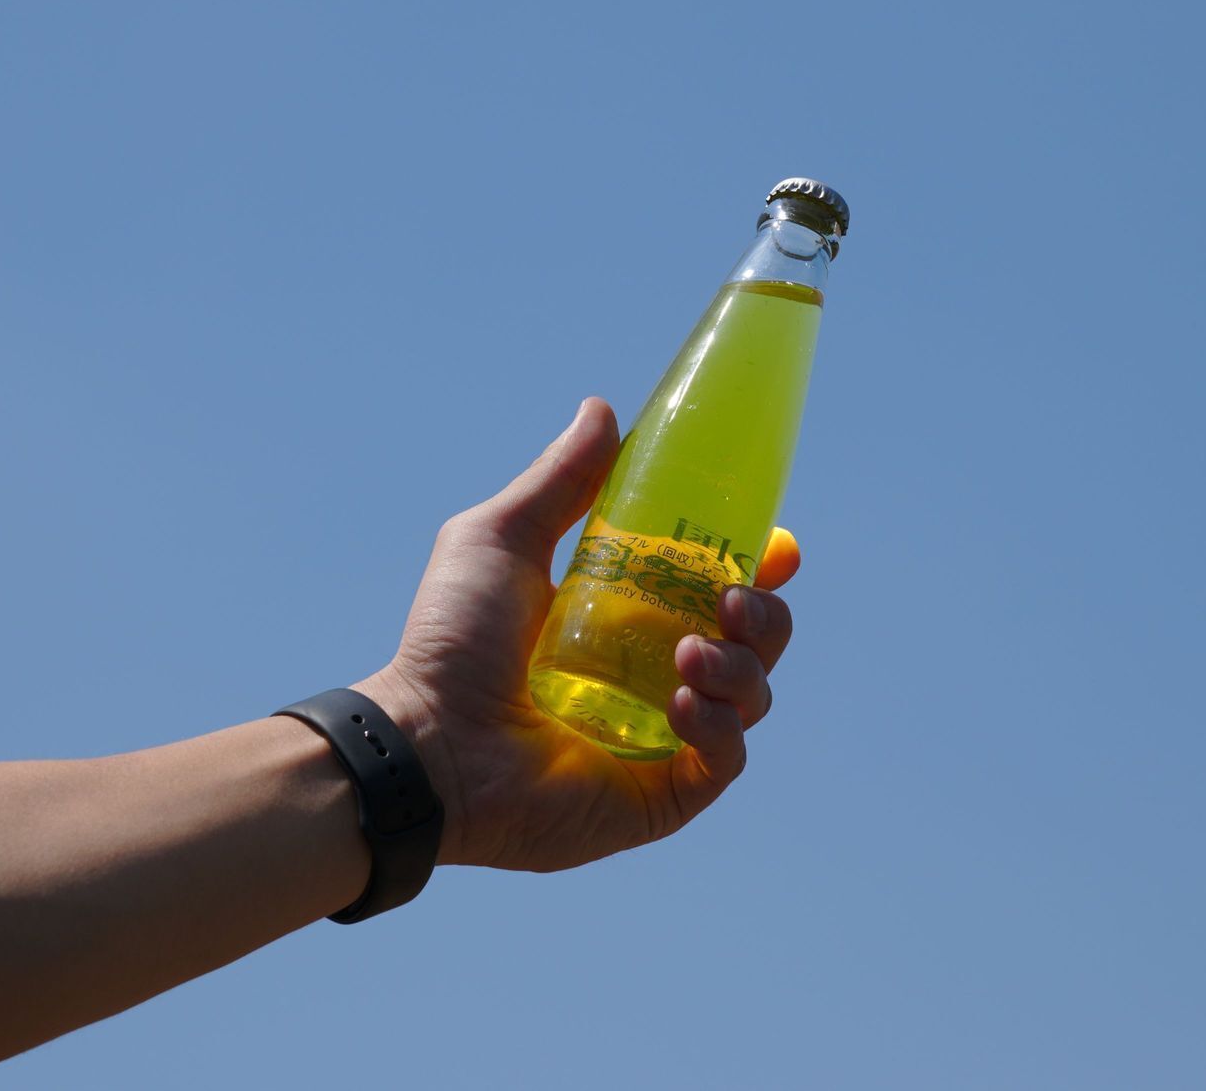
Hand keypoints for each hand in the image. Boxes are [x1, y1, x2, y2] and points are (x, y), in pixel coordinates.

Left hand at [354, 398, 798, 872]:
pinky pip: (725, 761)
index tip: (778, 546)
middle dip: (764, 615)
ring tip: (686, 656)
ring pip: (751, 697)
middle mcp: (653, 677)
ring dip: (740, 668)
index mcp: (629, 619)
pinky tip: (682, 705)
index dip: (761, 568)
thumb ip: (559, 479)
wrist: (427, 740)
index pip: (720, 590)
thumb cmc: (452, 642)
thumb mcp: (502, 538)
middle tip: (730, 599)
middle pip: (754, 642)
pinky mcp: (660, 796)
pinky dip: (720, 728)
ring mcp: (661, 740)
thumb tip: (604, 410)